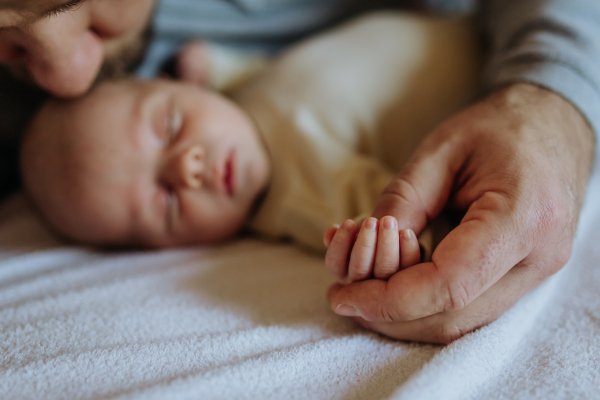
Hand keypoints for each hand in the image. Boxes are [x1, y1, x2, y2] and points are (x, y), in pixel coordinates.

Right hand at [324, 216, 419, 283]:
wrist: (409, 222)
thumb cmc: (379, 222)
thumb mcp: (362, 224)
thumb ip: (347, 231)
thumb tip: (330, 233)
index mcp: (345, 269)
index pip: (335, 263)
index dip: (339, 244)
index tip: (348, 223)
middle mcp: (363, 283)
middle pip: (358, 271)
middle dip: (364, 244)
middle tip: (372, 220)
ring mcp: (388, 284)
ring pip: (384, 273)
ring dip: (385, 245)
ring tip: (389, 220)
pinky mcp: (411, 282)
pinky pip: (408, 271)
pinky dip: (407, 250)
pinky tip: (406, 232)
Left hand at [327, 83, 594, 342]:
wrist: (552, 125)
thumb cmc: (498, 127)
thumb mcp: (440, 150)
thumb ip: (402, 202)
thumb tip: (362, 255)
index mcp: (521, 218)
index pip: (448, 284)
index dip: (388, 298)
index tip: (343, 295)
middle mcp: (538, 258)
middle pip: (453, 316)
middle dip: (389, 315)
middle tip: (343, 298)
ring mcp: (536, 273)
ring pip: (461, 323)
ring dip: (404, 316)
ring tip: (360, 294)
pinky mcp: (524, 276)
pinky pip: (469, 307)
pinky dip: (425, 305)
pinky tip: (393, 286)